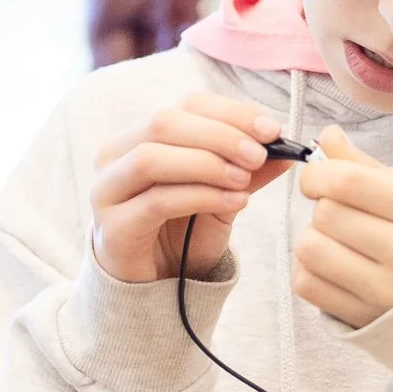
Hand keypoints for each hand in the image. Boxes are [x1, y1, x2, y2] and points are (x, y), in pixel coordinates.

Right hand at [90, 93, 294, 283]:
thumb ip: (246, 171)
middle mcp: (113, 156)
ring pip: (151, 158)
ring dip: (206, 163)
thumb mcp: (221, 194)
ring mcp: (106, 191)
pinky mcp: (112, 228)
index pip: (184, 105)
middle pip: (163, 123)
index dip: (230, 112)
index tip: (272, 129)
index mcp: (138, 135)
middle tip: (259, 155)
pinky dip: (200, 196)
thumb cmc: (183, 233)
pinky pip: (156, 202)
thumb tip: (285, 150)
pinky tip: (235, 202)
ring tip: (244, 180)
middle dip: (219, 135)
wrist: (155, 286)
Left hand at [292, 126, 392, 327]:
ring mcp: (388, 292)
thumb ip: (366, 166)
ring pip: (310, 249)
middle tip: (341, 212)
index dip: (317, 174)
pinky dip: (309, 270)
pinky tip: (335, 266)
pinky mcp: (365, 318)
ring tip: (338, 239)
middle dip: (322, 206)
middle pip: (326, 214)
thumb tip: (327, 135)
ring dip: (314, 237)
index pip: (348, 181)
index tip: (318, 178)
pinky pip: (306, 284)